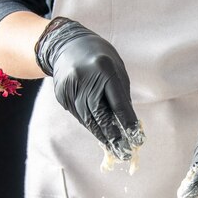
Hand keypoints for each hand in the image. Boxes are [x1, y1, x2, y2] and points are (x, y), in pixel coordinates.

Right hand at [35, 17, 143, 159]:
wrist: (66, 45)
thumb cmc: (99, 58)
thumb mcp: (116, 68)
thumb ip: (121, 94)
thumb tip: (128, 123)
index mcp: (103, 69)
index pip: (117, 102)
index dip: (127, 122)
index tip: (136, 138)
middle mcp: (84, 79)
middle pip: (100, 115)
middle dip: (113, 136)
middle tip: (124, 152)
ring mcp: (70, 88)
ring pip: (88, 120)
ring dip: (102, 136)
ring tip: (114, 149)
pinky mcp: (61, 95)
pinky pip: (79, 115)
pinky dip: (91, 125)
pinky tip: (100, 133)